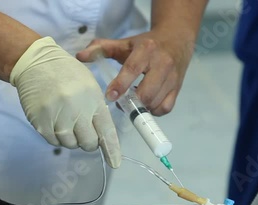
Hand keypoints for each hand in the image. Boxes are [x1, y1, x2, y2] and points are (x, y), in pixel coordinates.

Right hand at [11, 37, 120, 167]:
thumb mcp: (89, 87)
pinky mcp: (41, 124)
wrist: (37, 64)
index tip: (115, 163)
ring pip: (70, 144)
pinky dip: (57, 137)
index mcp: (93, 100)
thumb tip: (100, 136)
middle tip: (83, 130)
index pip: (106, 131)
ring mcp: (58, 118)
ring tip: (66, 120)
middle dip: (88, 141)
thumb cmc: (67, 74)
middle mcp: (77, 111)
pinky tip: (55, 121)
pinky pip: (54, 142)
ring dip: (71, 138)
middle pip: (88, 143)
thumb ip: (97, 111)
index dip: (111, 149)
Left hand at [77, 31, 192, 115]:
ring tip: (133, 101)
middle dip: (132, 102)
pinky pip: (165, 108)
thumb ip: (101, 48)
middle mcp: (163, 63)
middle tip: (122, 101)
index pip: (132, 69)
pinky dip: (153, 111)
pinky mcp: (178, 88)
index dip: (121, 85)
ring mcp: (172, 78)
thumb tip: (80, 56)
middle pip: (146, 92)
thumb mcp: (124, 43)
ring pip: (155, 102)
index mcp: (147, 49)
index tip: (110, 96)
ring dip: (141, 107)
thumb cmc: (145, 44)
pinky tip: (146, 104)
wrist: (176, 40)